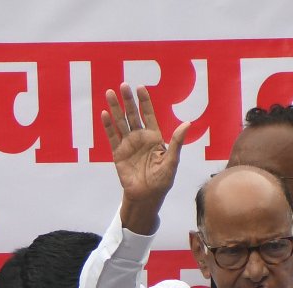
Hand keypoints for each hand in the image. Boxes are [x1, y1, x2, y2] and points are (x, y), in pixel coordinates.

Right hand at [102, 84, 189, 233]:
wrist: (146, 196)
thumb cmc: (162, 180)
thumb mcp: (172, 161)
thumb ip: (176, 142)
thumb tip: (187, 124)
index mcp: (154, 137)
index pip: (148, 115)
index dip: (144, 102)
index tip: (140, 87)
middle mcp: (140, 138)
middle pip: (132, 115)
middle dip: (128, 100)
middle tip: (123, 85)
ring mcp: (128, 144)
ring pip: (120, 122)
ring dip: (115, 108)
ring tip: (109, 93)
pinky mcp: (118, 153)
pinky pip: (112, 136)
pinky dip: (108, 126)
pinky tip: (105, 114)